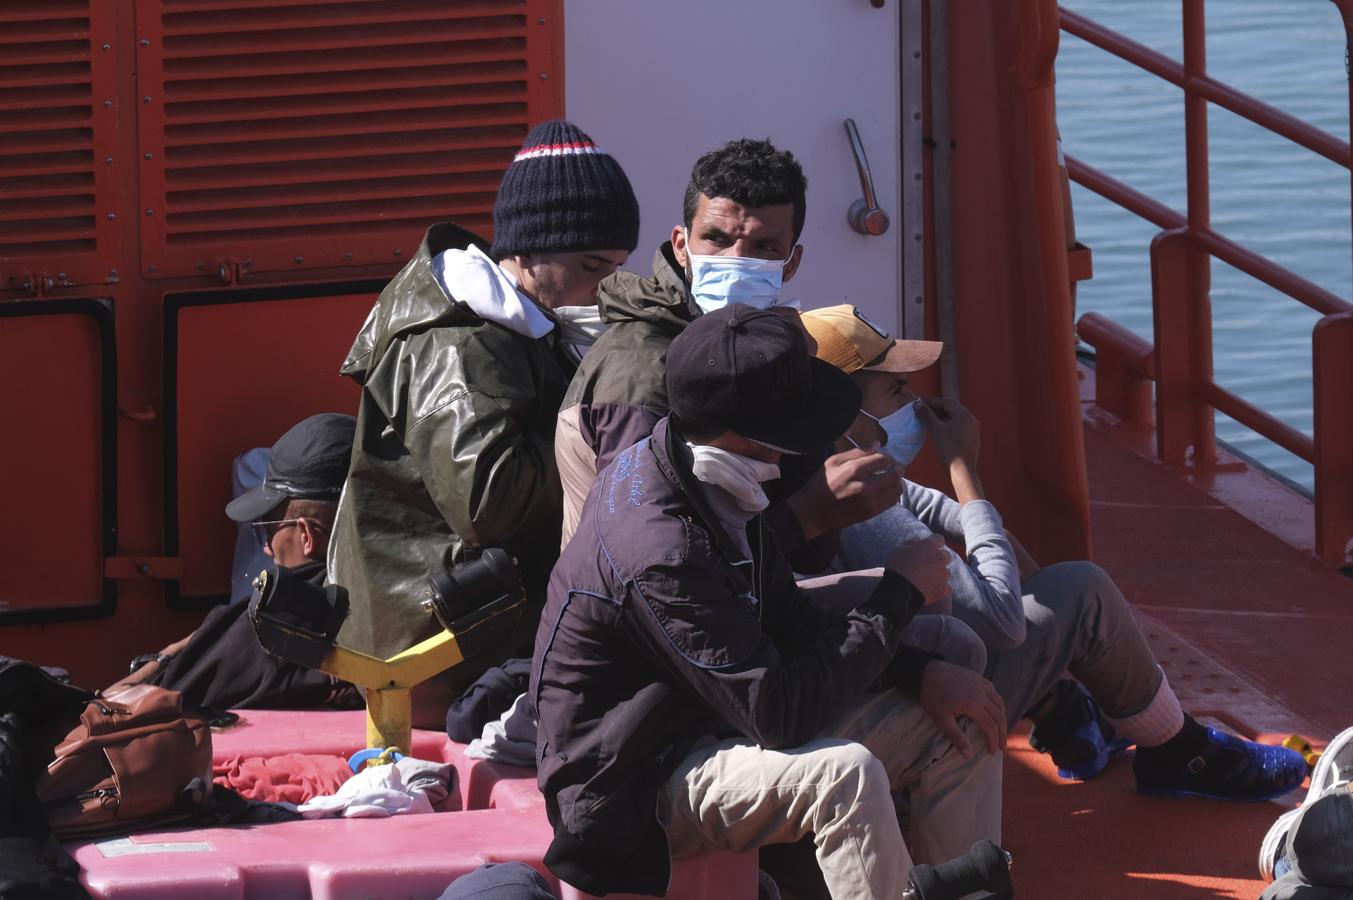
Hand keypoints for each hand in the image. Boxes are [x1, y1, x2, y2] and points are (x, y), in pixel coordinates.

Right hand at [787, 448, 902, 536]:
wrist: (813, 512)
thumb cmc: (821, 484)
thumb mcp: (833, 461)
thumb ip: (856, 452)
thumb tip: (877, 445)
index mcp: (854, 470)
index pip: (883, 459)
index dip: (888, 456)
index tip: (885, 458)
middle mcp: (865, 485)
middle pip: (895, 474)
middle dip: (897, 468)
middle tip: (894, 467)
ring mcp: (869, 501)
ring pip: (897, 488)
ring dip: (897, 481)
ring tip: (890, 478)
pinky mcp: (871, 512)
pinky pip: (892, 501)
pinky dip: (893, 494)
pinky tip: (885, 490)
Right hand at [885, 534, 951, 605]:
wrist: (900, 590)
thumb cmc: (898, 567)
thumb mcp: (900, 549)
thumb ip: (912, 542)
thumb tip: (918, 541)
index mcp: (930, 545)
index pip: (939, 539)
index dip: (934, 543)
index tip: (928, 548)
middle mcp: (941, 558)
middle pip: (946, 555)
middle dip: (938, 558)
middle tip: (926, 564)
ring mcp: (944, 574)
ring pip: (946, 572)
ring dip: (939, 574)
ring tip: (926, 579)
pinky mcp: (944, 588)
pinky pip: (946, 587)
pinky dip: (940, 588)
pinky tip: (931, 589)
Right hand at [917, 398, 979, 470]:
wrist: (962, 471)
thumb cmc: (948, 449)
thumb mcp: (935, 430)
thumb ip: (926, 415)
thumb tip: (917, 405)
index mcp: (964, 415)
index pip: (946, 402)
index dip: (932, 402)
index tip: (920, 403)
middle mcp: (972, 419)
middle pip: (953, 409)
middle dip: (938, 409)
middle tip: (924, 411)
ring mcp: (974, 429)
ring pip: (957, 418)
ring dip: (944, 417)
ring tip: (931, 420)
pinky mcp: (973, 438)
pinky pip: (961, 426)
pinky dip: (950, 424)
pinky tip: (942, 430)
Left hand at [918, 659, 1006, 758]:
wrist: (926, 672)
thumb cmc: (932, 697)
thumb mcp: (942, 720)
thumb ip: (957, 737)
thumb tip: (969, 755)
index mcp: (974, 705)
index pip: (991, 726)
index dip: (994, 740)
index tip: (993, 752)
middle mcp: (982, 694)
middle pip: (1000, 716)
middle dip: (1002, 733)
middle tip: (1001, 745)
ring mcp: (981, 684)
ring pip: (1000, 703)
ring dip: (1002, 718)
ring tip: (1000, 730)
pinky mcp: (978, 678)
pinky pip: (994, 692)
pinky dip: (997, 703)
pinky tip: (993, 709)